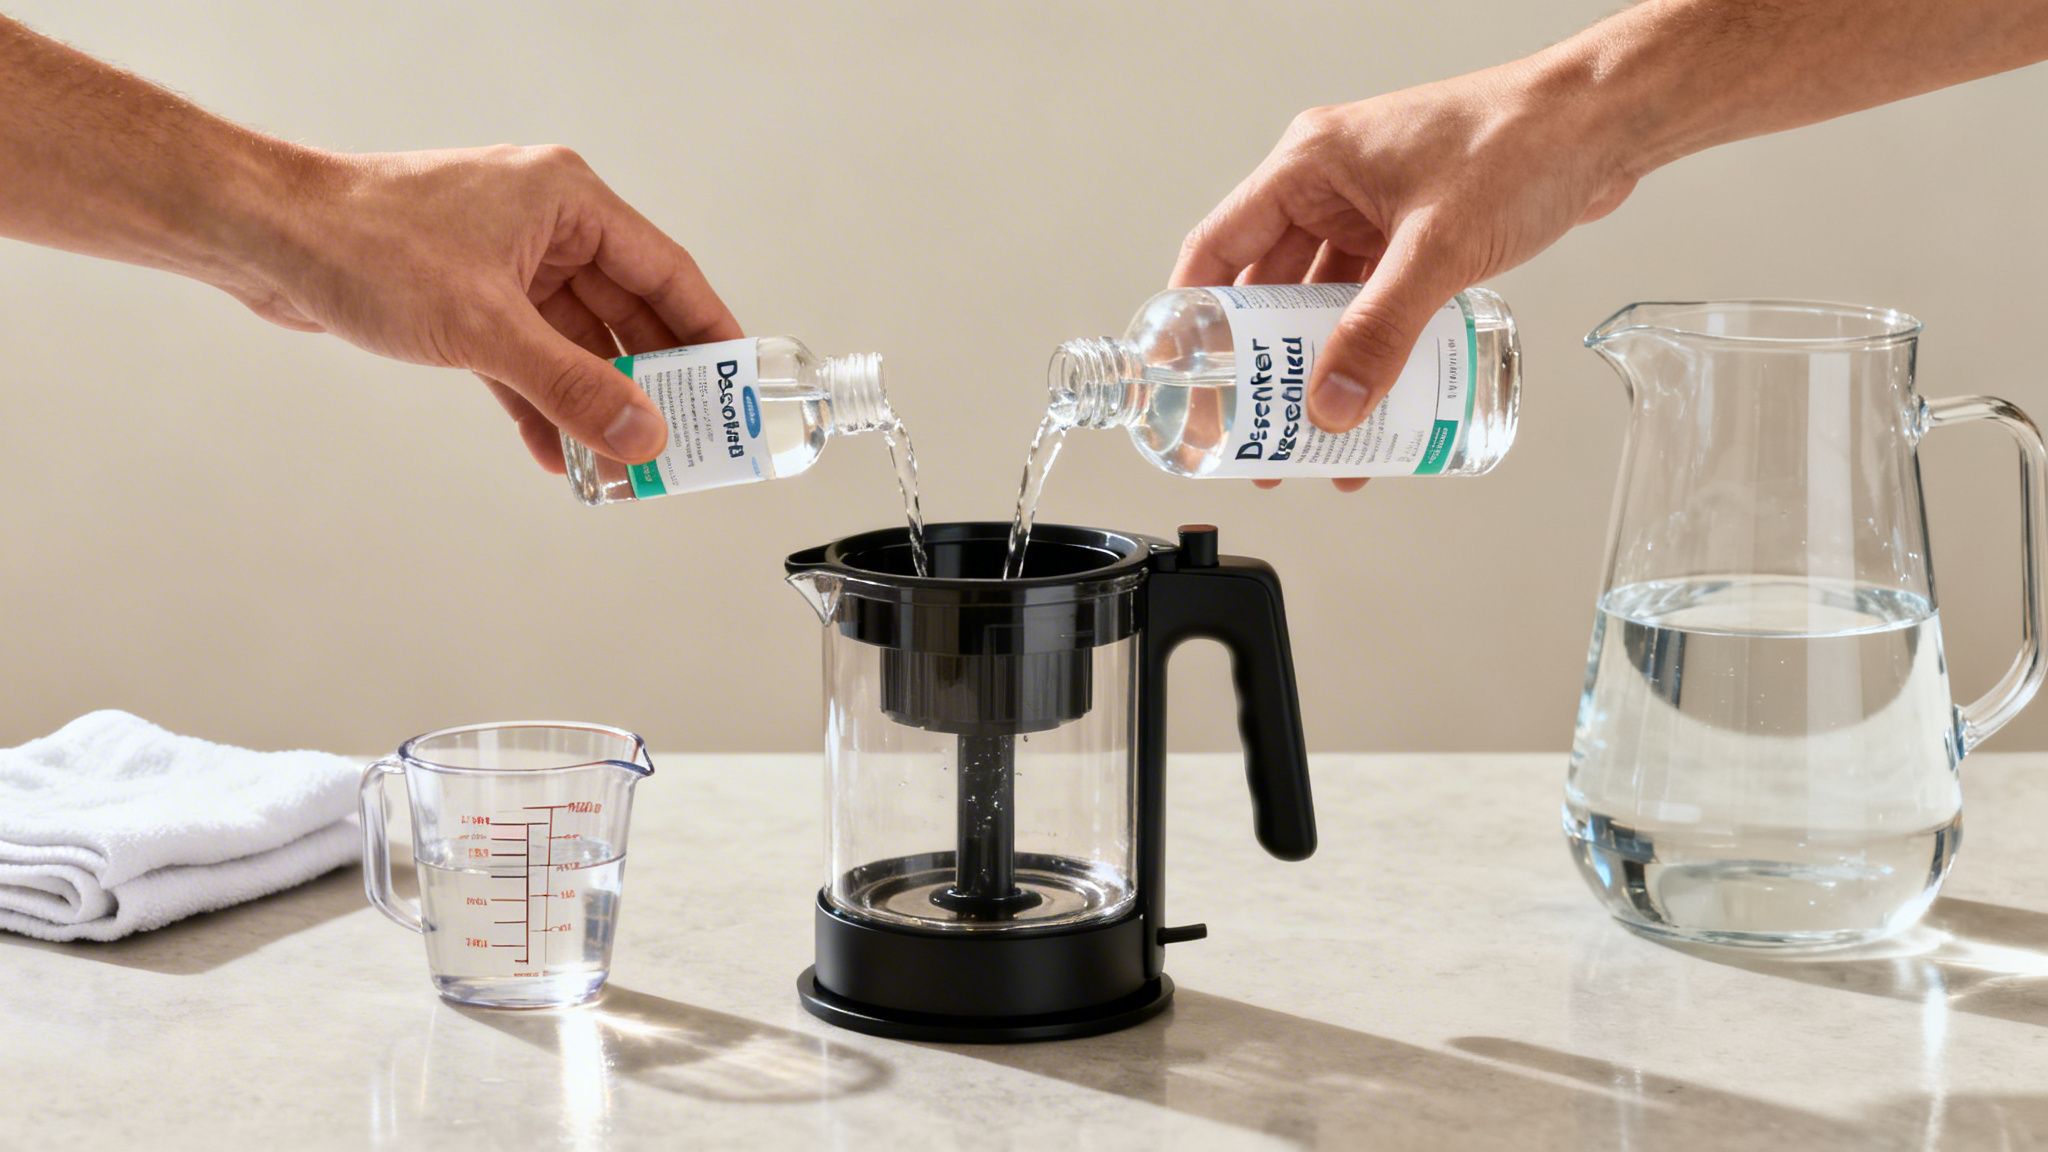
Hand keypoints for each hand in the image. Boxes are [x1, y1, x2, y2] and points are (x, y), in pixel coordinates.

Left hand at [249, 145, 739, 471]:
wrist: (266, 236)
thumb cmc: (364, 243)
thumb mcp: (485, 328)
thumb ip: (571, 387)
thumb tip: (640, 434)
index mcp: (567, 201)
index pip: (666, 272)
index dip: (709, 332)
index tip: (739, 382)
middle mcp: (545, 227)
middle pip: (627, 313)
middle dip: (653, 382)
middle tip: (687, 436)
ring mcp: (506, 265)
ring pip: (577, 343)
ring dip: (596, 402)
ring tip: (626, 461)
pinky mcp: (468, 300)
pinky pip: (528, 359)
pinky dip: (544, 402)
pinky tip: (560, 452)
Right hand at [1172, 64, 1637, 489]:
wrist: (1606, 125)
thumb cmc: (1524, 142)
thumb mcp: (1437, 248)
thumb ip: (1381, 332)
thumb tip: (1333, 403)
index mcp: (1311, 164)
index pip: (1220, 246)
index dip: (1191, 316)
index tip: (1181, 374)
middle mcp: (1333, 186)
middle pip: (1268, 287)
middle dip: (1261, 362)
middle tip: (1250, 423)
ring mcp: (1373, 210)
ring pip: (1323, 303)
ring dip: (1318, 366)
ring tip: (1312, 430)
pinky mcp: (1414, 234)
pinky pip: (1372, 304)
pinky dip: (1368, 351)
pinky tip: (1373, 399)